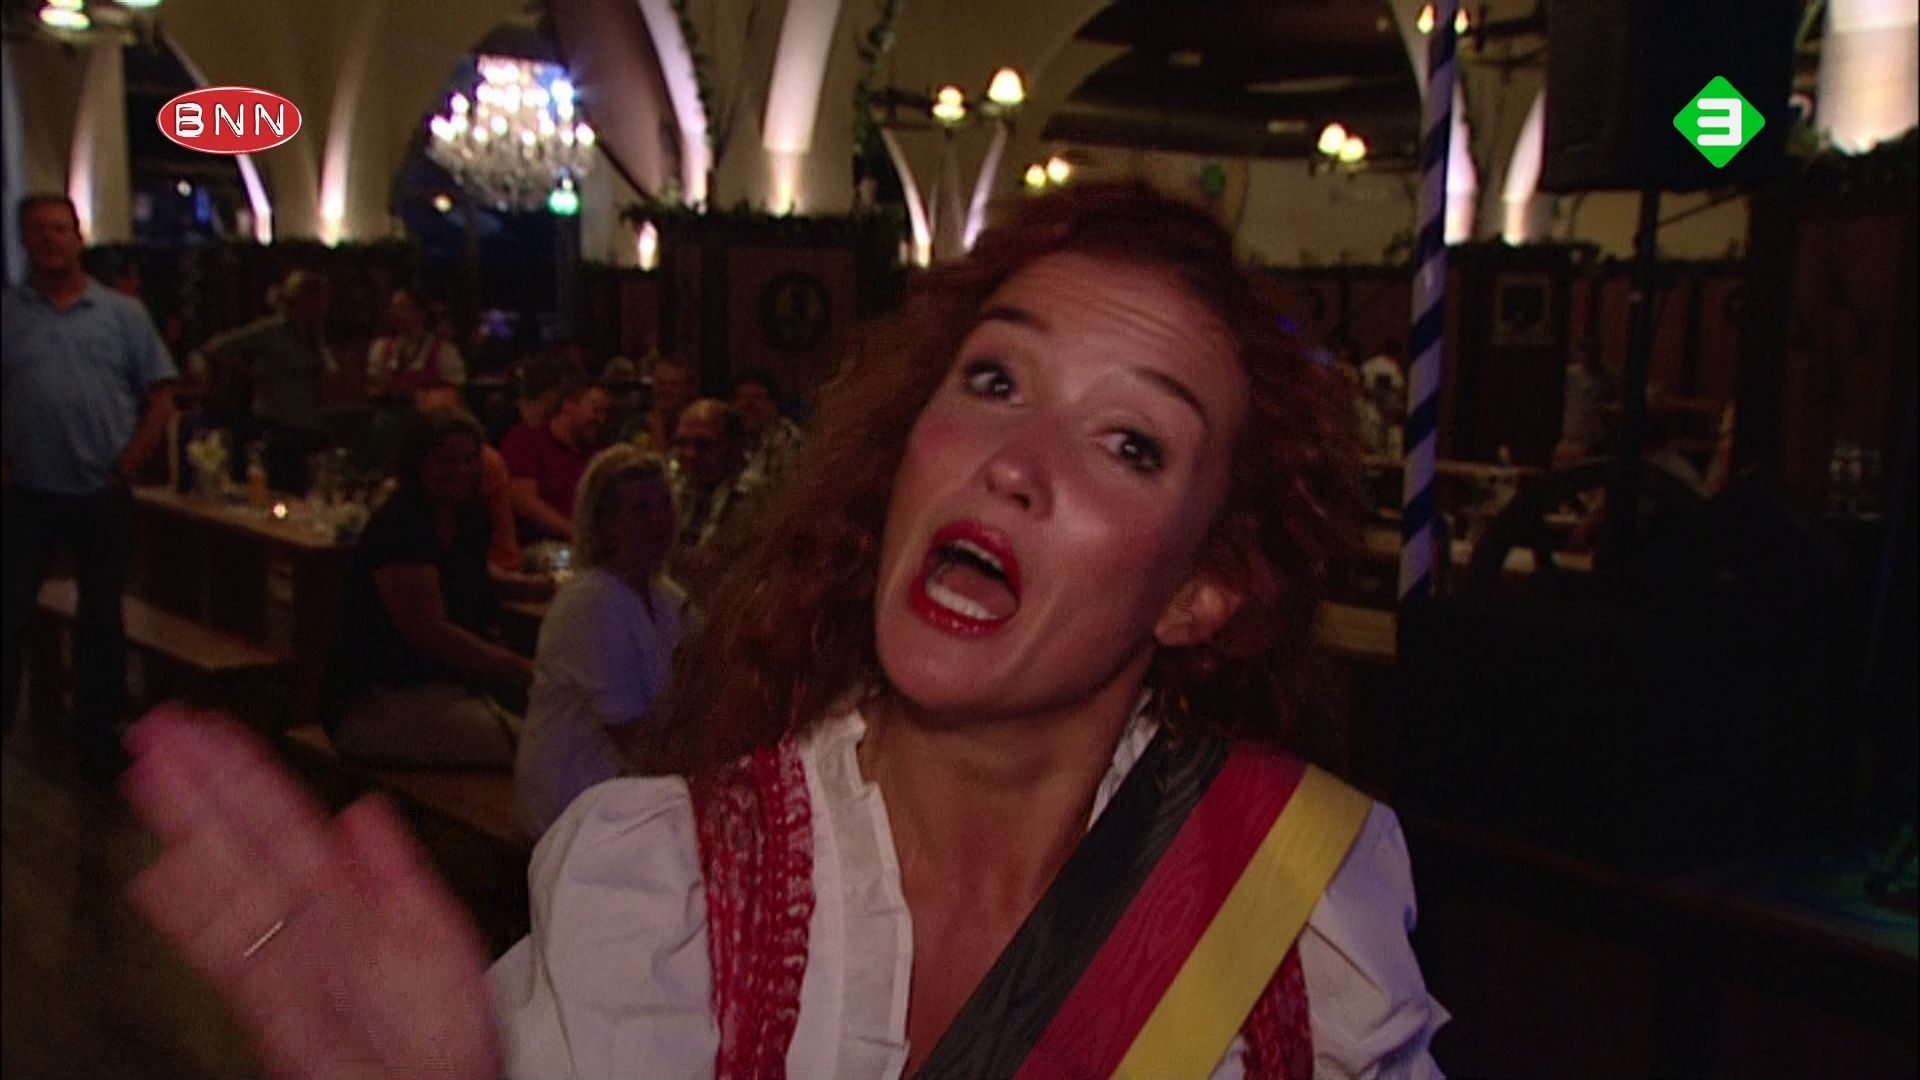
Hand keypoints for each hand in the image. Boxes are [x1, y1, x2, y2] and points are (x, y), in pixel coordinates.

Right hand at [122, 707, 499, 1079]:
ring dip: (187, 829)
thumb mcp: (436, 933)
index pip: (288, 821)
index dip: (249, 774)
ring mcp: (285, 958)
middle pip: (245, 841)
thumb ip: (397, 867)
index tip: (213, 733)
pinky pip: (228, 949)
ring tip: (152, 776)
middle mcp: (309, 923)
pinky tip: (163, 874)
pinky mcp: (271, 1002)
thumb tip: (364, 810)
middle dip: (203, 786)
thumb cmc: (444, 1035)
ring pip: (226, 880)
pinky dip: (193, 912)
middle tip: (163, 734)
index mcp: (350, 899)